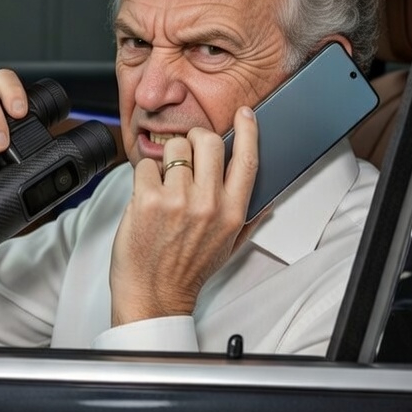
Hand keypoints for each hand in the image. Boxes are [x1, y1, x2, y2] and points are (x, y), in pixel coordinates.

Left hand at [109, 106, 258, 325]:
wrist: (153, 296)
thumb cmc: (187, 272)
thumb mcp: (228, 247)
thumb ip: (249, 220)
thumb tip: (267, 201)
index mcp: (232, 212)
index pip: (247, 159)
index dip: (248, 131)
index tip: (245, 115)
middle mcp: (208, 204)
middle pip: (208, 140)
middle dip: (195, 140)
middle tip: (187, 155)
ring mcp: (177, 200)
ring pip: (174, 148)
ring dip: (167, 161)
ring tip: (164, 185)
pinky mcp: (147, 200)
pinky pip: (146, 165)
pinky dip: (144, 176)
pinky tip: (147, 197)